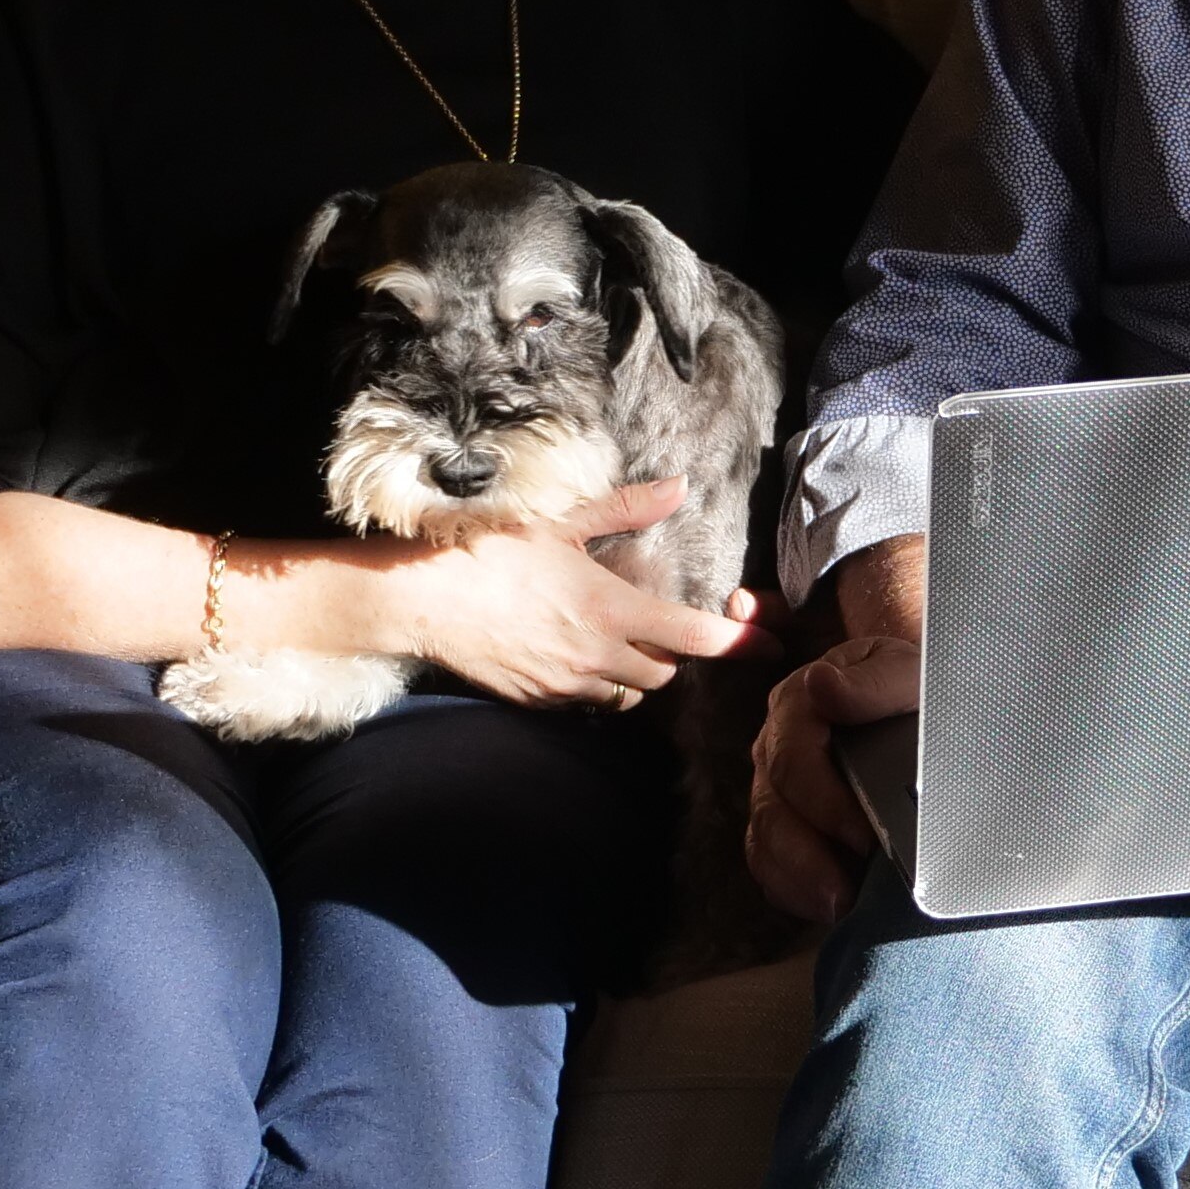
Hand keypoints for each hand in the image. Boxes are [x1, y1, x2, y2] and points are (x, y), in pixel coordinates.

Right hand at [397, 481, 754, 709]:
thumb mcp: (561, 521)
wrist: (423, 599)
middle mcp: (596, 654)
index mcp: (610, 607)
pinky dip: (593, 684)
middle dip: (671, 654)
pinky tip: (571, 653)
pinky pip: (586, 702)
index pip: (694, 635)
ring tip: (612, 640)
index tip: (766, 644)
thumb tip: (679, 486)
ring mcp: (567, 684)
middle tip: (655, 625)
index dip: (738, 642)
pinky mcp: (540, 701)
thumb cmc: (491, 550)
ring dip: (634, 673)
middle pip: (665, 673)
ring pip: (628, 694)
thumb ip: (626, 509)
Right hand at [747, 620, 920, 928]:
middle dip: (810, 857)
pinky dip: (794, 891)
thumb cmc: (910, 687)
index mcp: (798, 705)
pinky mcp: (782, 824)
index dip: (825, 805)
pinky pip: (769, 865)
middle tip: (850, 892)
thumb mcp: (905, 673)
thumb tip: (822, 686)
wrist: (912, 701)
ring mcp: (774, 788)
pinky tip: (829, 907)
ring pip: (765, 842)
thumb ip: (870, 682)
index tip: (865, 838)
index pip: (792, 761)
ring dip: (800, 881)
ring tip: (840, 907)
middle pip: (771, 810)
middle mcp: (775, 747)